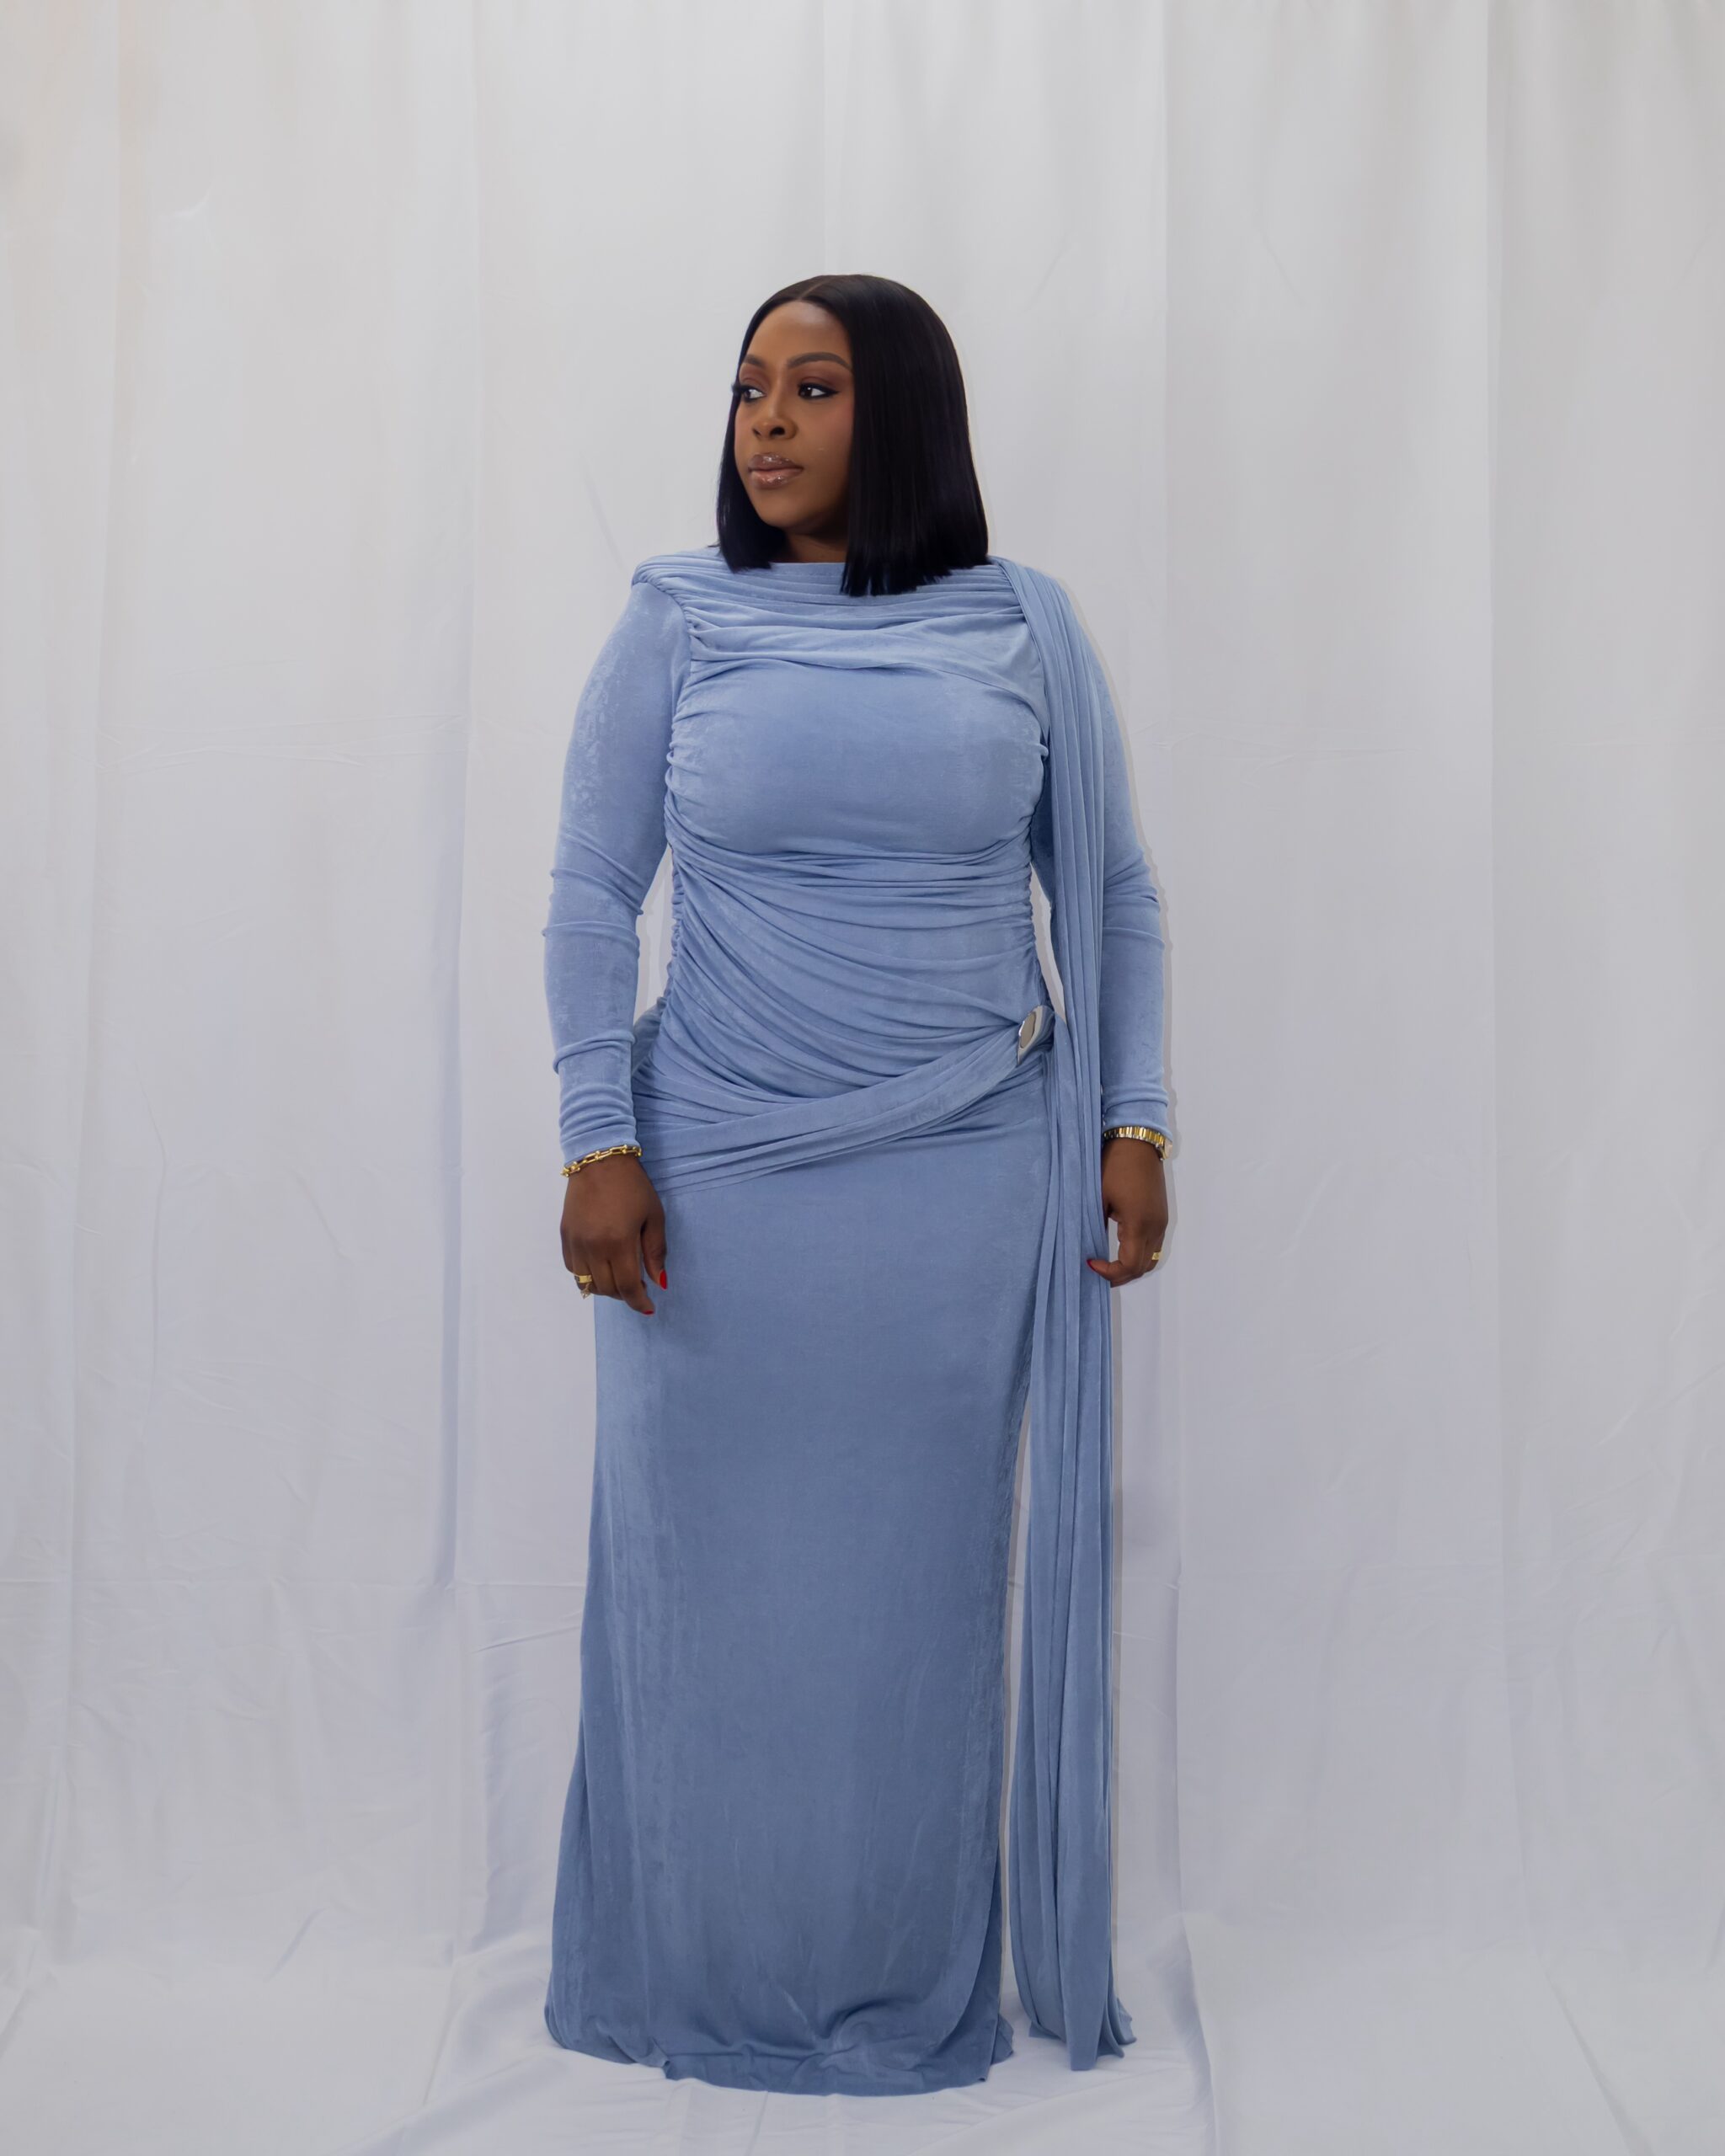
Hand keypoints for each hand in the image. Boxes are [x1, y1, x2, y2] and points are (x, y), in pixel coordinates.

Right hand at [561, 1155, 667, 1314]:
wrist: (599, 1160)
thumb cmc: (633, 1186)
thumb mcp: (654, 1216)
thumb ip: (655, 1251)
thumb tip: (658, 1281)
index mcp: (618, 1242)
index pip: (627, 1286)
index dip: (639, 1302)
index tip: (648, 1307)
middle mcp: (593, 1247)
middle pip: (607, 1289)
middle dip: (625, 1294)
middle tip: (637, 1287)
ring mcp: (576, 1242)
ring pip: (587, 1283)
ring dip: (605, 1288)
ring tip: (619, 1278)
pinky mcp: (565, 1236)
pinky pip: (573, 1269)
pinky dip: (587, 1276)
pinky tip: (600, 1268)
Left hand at [1087, 1139, 1167, 1285]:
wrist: (1137, 1142)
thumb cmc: (1114, 1166)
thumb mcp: (1099, 1197)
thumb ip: (1096, 1225)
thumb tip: (1089, 1247)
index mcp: (1139, 1224)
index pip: (1129, 1266)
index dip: (1109, 1272)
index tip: (1090, 1263)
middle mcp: (1155, 1228)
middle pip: (1142, 1268)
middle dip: (1119, 1275)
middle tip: (1097, 1270)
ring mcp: (1161, 1223)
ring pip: (1151, 1259)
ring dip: (1131, 1267)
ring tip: (1109, 1264)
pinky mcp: (1162, 1217)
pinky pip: (1153, 1246)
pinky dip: (1138, 1255)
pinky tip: (1120, 1248)